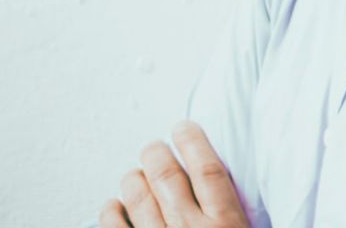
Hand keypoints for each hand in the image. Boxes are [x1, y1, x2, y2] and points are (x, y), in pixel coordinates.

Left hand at [99, 120, 250, 227]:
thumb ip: (233, 214)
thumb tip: (223, 187)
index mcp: (226, 224)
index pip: (207, 170)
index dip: (193, 142)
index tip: (185, 128)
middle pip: (167, 176)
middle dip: (156, 153)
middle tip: (155, 148)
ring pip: (138, 197)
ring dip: (134, 179)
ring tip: (136, 175)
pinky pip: (114, 225)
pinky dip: (111, 211)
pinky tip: (114, 206)